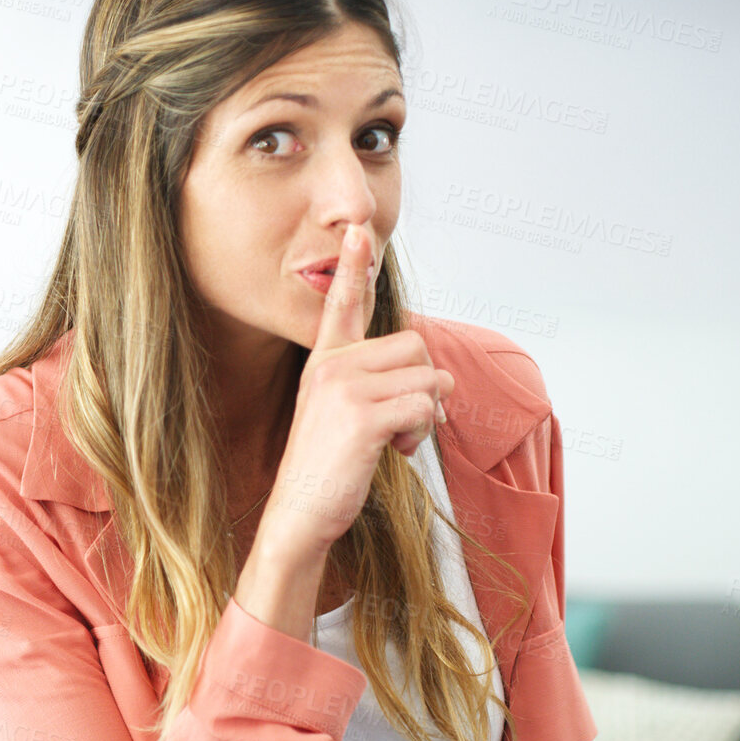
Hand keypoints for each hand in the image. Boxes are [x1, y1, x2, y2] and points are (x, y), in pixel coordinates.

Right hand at [258, 223, 453, 559]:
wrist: (300, 511)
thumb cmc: (327, 466)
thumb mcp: (343, 413)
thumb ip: (377, 383)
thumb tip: (439, 379)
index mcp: (324, 362)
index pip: (342, 304)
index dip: (353, 266)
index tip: (359, 230)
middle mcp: (331, 367)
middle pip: (415, 347)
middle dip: (425, 387)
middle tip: (404, 423)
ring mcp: (345, 389)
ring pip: (427, 379)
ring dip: (427, 415)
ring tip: (397, 440)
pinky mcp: (363, 417)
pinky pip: (423, 408)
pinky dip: (423, 433)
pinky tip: (397, 452)